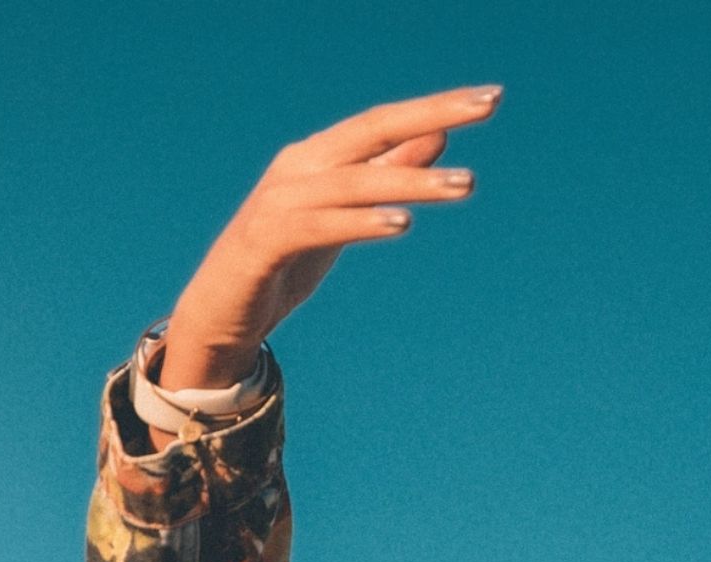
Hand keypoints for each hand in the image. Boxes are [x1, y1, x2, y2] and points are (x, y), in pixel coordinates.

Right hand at [158, 83, 504, 390]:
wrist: (220, 314)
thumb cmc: (285, 262)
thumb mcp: (346, 216)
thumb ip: (386, 175)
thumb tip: (437, 136)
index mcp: (318, 157)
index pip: (384, 121)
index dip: (435, 106)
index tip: (490, 98)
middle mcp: (299, 168)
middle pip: (373, 130)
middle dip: (432, 113)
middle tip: (488, 106)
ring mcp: (278, 202)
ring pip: (355, 181)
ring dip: (413, 181)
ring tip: (466, 184)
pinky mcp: (264, 242)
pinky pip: (320, 226)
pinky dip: (361, 222)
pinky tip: (402, 223)